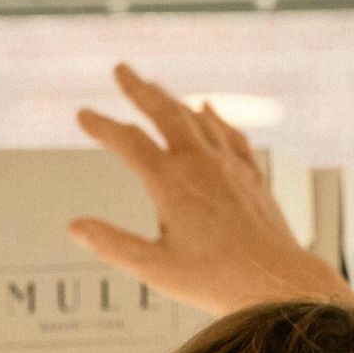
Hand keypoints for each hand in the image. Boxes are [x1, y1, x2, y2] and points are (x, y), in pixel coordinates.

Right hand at [71, 64, 353, 316]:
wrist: (278, 281)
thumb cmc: (219, 282)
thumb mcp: (156, 270)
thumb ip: (113, 245)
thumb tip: (75, 228)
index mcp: (171, 184)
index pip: (129, 143)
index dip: (103, 126)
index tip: (84, 115)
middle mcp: (201, 164)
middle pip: (165, 113)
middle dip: (140, 90)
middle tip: (122, 70)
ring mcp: (229, 166)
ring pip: (196, 118)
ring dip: (172, 100)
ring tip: (156, 89)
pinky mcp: (252, 176)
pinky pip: (230, 135)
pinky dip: (214, 118)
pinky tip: (208, 110)